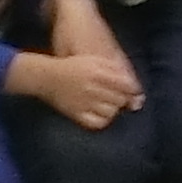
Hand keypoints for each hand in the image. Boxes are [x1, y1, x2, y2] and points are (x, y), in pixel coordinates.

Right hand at [16, 43, 141, 129]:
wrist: (47, 77)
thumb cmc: (73, 66)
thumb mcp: (94, 60)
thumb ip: (114, 69)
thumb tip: (134, 86)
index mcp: (98, 72)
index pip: (127, 85)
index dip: (133, 89)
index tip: (131, 90)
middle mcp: (92, 88)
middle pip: (120, 99)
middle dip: (122, 98)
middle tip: (115, 95)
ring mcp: (85, 103)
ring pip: (111, 112)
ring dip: (113, 108)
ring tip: (107, 102)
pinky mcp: (77, 115)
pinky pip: (98, 122)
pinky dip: (103, 119)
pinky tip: (100, 113)